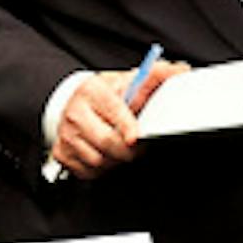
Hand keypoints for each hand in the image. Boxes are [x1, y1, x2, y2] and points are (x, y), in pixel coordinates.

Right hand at [50, 60, 187, 179]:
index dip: (126, 126)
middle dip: (129, 150)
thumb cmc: (104, 96)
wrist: (74, 104)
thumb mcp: (127, 81)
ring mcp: (66, 134)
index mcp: (92, 91)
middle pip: (108, 142)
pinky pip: (88, 172)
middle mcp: (75, 112)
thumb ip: (155, 76)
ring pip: (98, 161)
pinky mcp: (62, 153)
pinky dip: (101, 168)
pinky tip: (104, 154)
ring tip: (119, 146)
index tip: (135, 138)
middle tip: (138, 145)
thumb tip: (180, 70)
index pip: (112, 110)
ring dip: (115, 160)